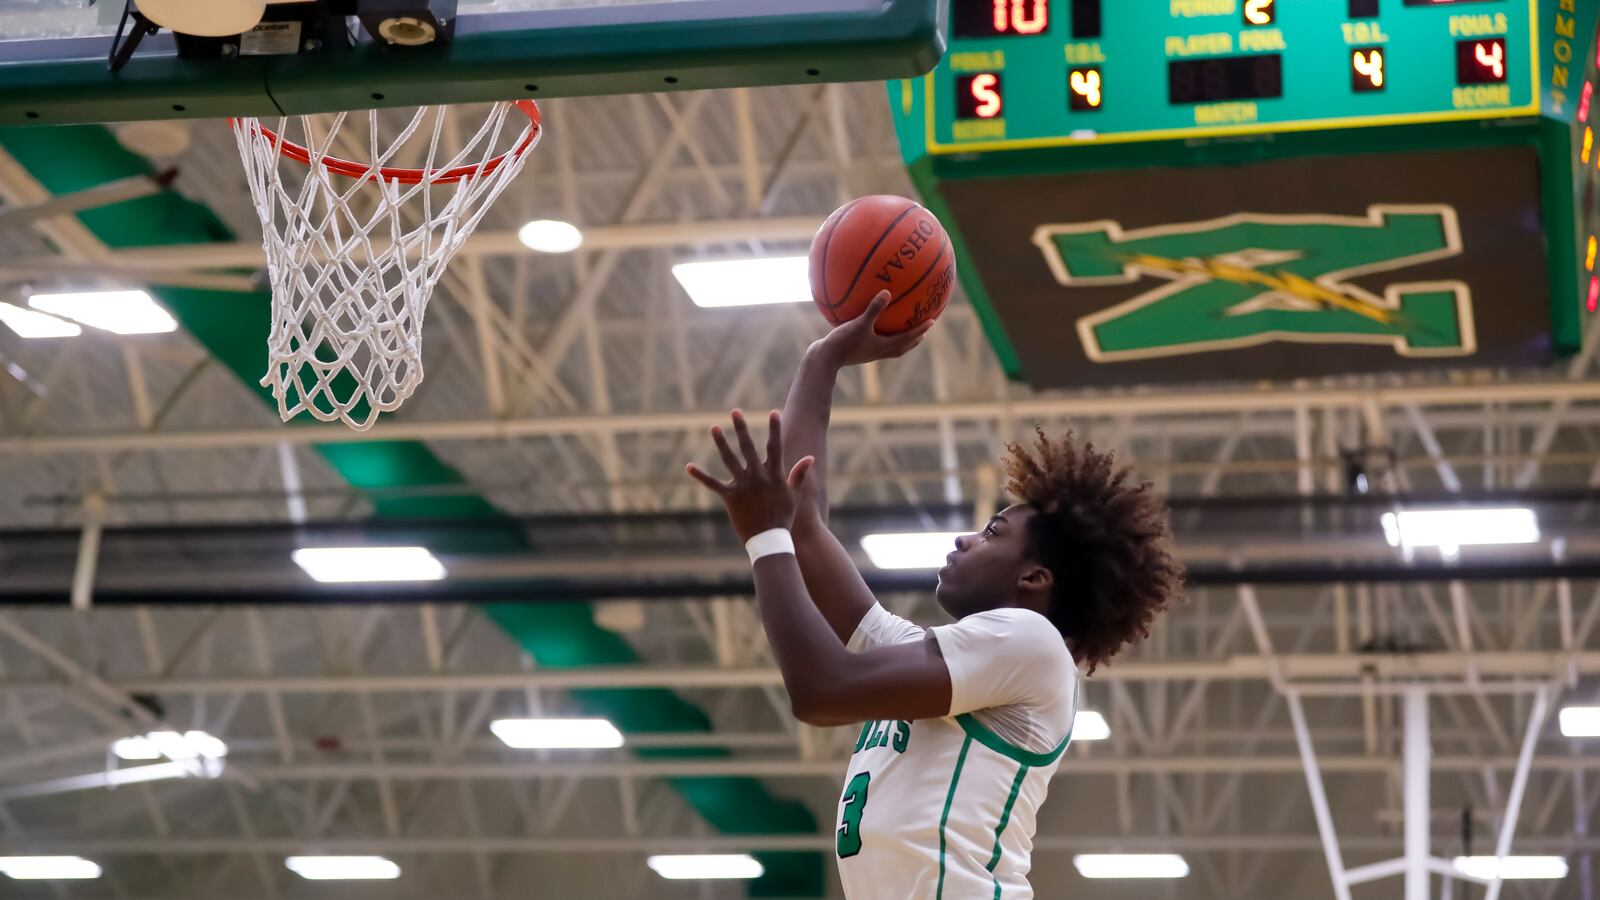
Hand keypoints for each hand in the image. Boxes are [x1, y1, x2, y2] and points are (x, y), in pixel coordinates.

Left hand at [687, 410, 814, 542]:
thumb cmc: (783, 517)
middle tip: (735, 411)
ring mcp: (743, 486)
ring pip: (730, 459)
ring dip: (721, 443)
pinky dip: (700, 475)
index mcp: (774, 475)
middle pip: (748, 447)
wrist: (770, 539)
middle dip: (742, 428)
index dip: (775, 429)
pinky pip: (713, 484)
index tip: (773, 412)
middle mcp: (758, 477)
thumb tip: (809, 458)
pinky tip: (689, 466)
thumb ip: (799, 474)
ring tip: (714, 427)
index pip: (775, 447)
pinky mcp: (730, 497)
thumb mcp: (794, 495)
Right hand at [813, 291, 933, 367]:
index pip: (907, 338)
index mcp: (883, 347)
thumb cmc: (842, 343)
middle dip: (914, 339)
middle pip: (902, 347)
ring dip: (900, 341)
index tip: (932, 321)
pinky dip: (879, 336)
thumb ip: (873, 309)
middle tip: (924, 331)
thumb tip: (887, 292)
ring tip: (904, 332)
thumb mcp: (858, 324)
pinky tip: (871, 326)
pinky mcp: (858, 353)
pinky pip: (874, 343)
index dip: (920, 329)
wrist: (824, 360)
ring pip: (890, 348)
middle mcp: (878, 352)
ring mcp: (868, 354)